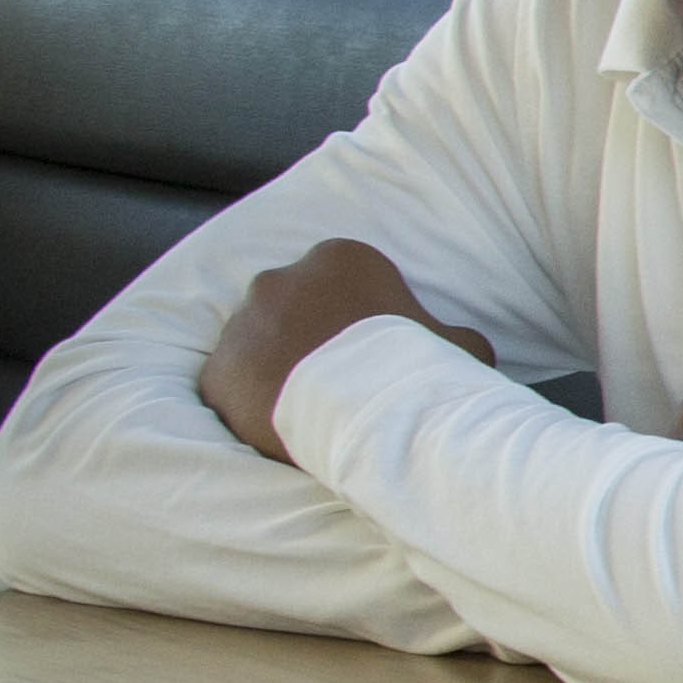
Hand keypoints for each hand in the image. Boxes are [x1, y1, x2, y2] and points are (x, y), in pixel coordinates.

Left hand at [197, 240, 492, 463]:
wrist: (369, 419)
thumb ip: (455, 337)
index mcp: (341, 259)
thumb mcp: (463, 348)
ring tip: (312, 404)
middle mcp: (280, 280)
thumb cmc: (418, 371)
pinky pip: (232, 384)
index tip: (376, 348)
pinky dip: (251, 401)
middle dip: (311, 332)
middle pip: (294, 302)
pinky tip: (282, 424)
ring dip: (278, 365)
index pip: (346, 276)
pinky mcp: (216, 373)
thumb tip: (466, 347)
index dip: (363, 313)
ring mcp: (241, 326)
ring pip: (258, 342)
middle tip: (341, 376)